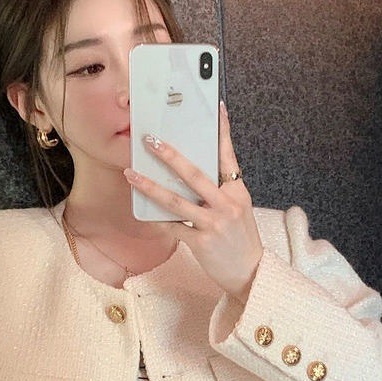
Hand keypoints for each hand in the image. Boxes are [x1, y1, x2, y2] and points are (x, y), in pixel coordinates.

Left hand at [123, 102, 263, 302]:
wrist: (250, 272)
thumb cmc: (240, 240)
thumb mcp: (238, 210)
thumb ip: (220, 192)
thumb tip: (191, 175)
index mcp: (237, 192)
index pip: (228, 155)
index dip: (222, 131)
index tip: (215, 107)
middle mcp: (227, 205)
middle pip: (194, 174)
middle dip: (169, 156)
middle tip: (150, 141)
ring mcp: (213, 224)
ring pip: (176, 201)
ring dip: (150, 187)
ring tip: (131, 175)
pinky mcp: (201, 242)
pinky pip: (173, 228)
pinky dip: (157, 220)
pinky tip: (143, 212)